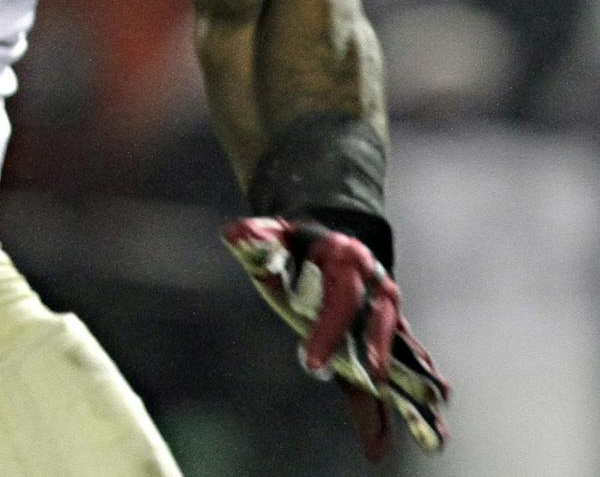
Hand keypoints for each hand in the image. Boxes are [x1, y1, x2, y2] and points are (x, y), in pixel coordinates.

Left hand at [224, 216, 448, 458]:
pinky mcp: (390, 336)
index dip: (328, 331)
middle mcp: (377, 287)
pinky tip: (431, 436)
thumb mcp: (273, 236)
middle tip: (373, 384)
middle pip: (379, 326)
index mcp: (347, 259)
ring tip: (434, 430)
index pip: (341, 298)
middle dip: (377, 357)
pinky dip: (412, 402)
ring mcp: (388, 313)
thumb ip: (258, 240)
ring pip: (405, 354)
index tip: (312, 364)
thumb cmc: (294, 245)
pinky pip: (403, 371)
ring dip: (417, 389)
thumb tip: (238, 236)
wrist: (330, 241)